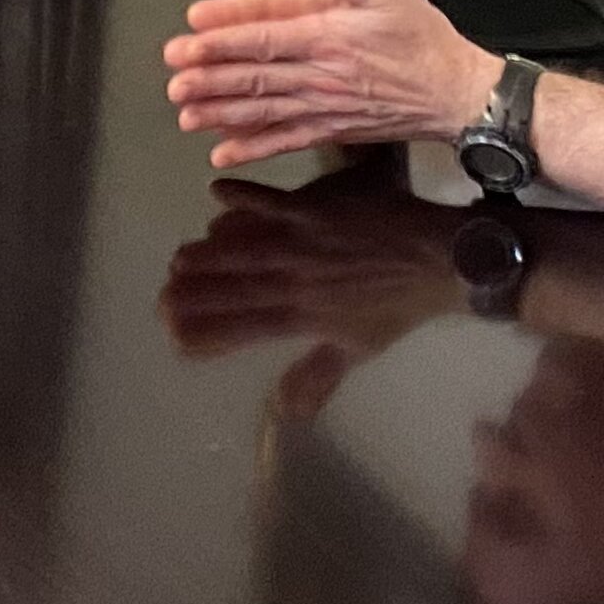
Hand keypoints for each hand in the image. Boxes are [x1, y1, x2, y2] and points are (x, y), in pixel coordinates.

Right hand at [160, 171, 468, 415]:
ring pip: (249, 252)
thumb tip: (284, 413)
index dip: (211, 334)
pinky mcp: (320, 212)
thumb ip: (315, 376)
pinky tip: (215, 191)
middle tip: (160, 299)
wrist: (443, 263)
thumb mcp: (358, 347)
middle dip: (198, 297)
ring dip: (211, 256)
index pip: (249, 329)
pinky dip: (247, 198)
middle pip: (240, 291)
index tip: (175, 339)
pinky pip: (277, 203)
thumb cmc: (401, 305)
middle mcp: (301, 283)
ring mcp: (309, 245)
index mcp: (307, 316)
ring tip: (176, 260)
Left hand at [162, 0, 501, 167]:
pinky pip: (287, 140)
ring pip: (264, 111)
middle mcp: (321, 75)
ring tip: (186, 115)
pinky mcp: (332, 129)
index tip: (190, 37)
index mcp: (329, 36)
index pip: (265, 36)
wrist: (457, 92)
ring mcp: (325, 107)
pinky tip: (224, 152)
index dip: (224, 37)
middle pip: (255, 77)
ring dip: (221, 113)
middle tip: (174, 80)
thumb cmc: (423, 37)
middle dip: (210, 78)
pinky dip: (254, 147)